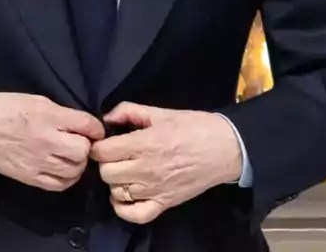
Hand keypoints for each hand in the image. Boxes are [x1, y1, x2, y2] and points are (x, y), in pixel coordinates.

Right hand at [0, 93, 105, 191]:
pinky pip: (59, 185)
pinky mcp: (29, 178)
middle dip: (87, 146)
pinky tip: (64, 170)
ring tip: (71, 156)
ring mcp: (38, 162)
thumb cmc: (5, 108)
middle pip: (83, 151)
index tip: (95, 130)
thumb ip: (61, 113)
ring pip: (74, 170)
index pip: (87, 125)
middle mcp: (46, 141)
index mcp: (48, 117)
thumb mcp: (36, 101)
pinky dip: (67, 179)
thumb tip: (82, 125)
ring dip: (78, 163)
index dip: (97, 128)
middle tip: (81, 143)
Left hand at [91, 103, 243, 224]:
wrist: (225, 148)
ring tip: (126, 171)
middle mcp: (146, 169)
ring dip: (117, 181)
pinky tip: (127, 195)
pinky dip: (124, 208)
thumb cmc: (194, 126)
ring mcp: (154, 190)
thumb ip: (130, 111)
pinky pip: (134, 214)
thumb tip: (106, 118)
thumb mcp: (161, 112)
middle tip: (117, 156)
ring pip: (116, 192)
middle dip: (107, 163)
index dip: (100, 146)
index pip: (103, 152)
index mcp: (145, 144)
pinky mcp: (164, 204)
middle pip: (106, 173)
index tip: (106, 143)